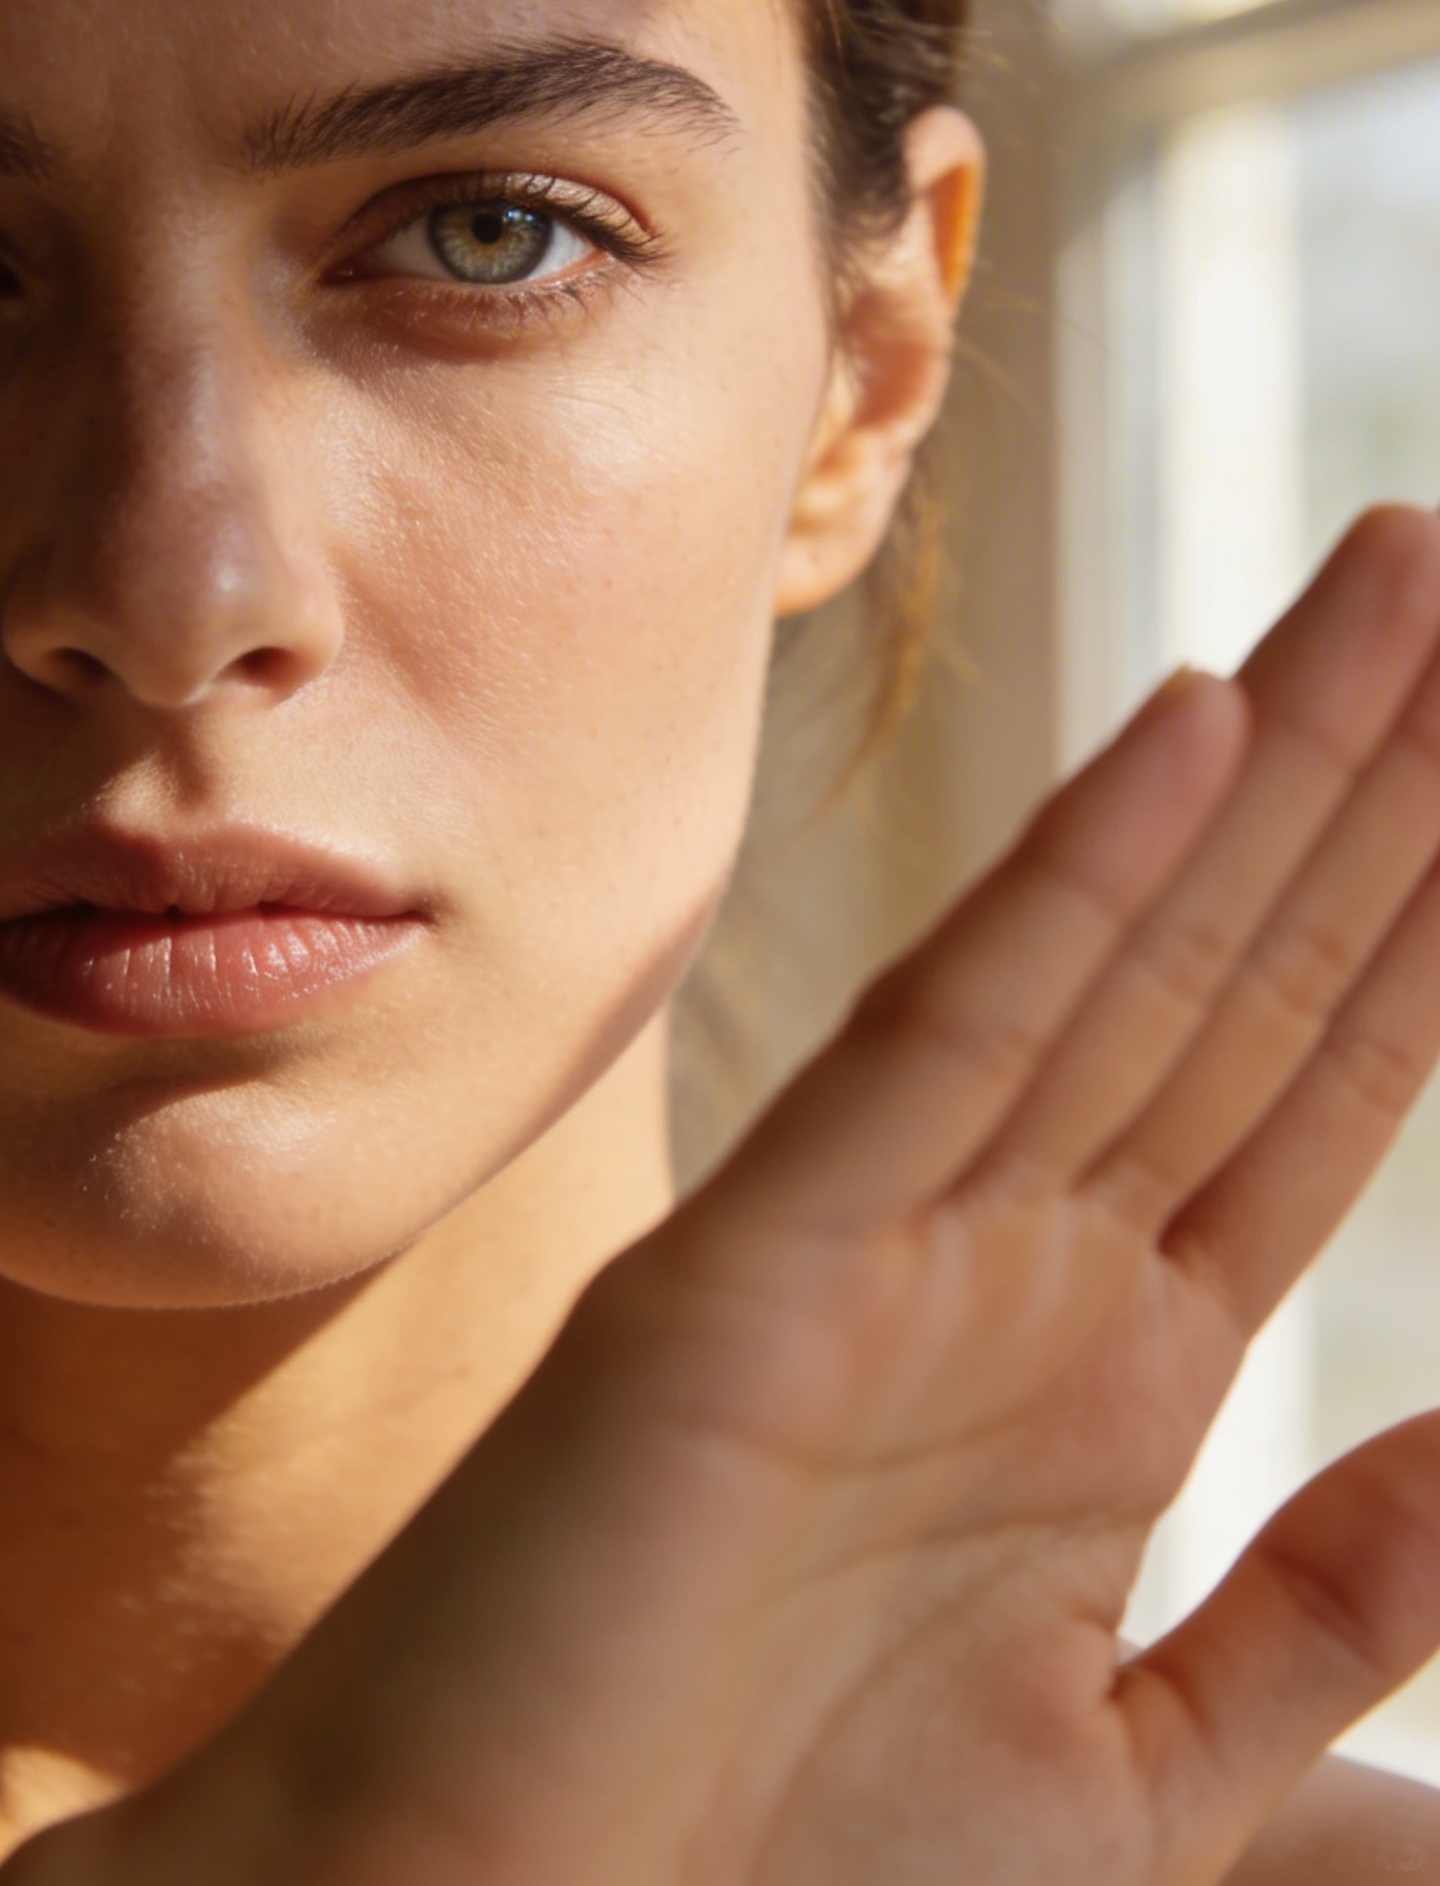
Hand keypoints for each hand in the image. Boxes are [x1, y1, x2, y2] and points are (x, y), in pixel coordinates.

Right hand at [25, 505, 1439, 1885]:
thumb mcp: (1136, 1782)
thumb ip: (1323, 1618)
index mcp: (1106, 1375)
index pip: (1311, 1086)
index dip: (1430, 920)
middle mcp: (1011, 1269)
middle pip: (1243, 971)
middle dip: (1378, 780)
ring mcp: (887, 1248)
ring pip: (1128, 952)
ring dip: (1274, 759)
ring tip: (1396, 581)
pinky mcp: (757, 1269)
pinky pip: (953, 1041)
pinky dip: (1076, 880)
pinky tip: (1195, 728)